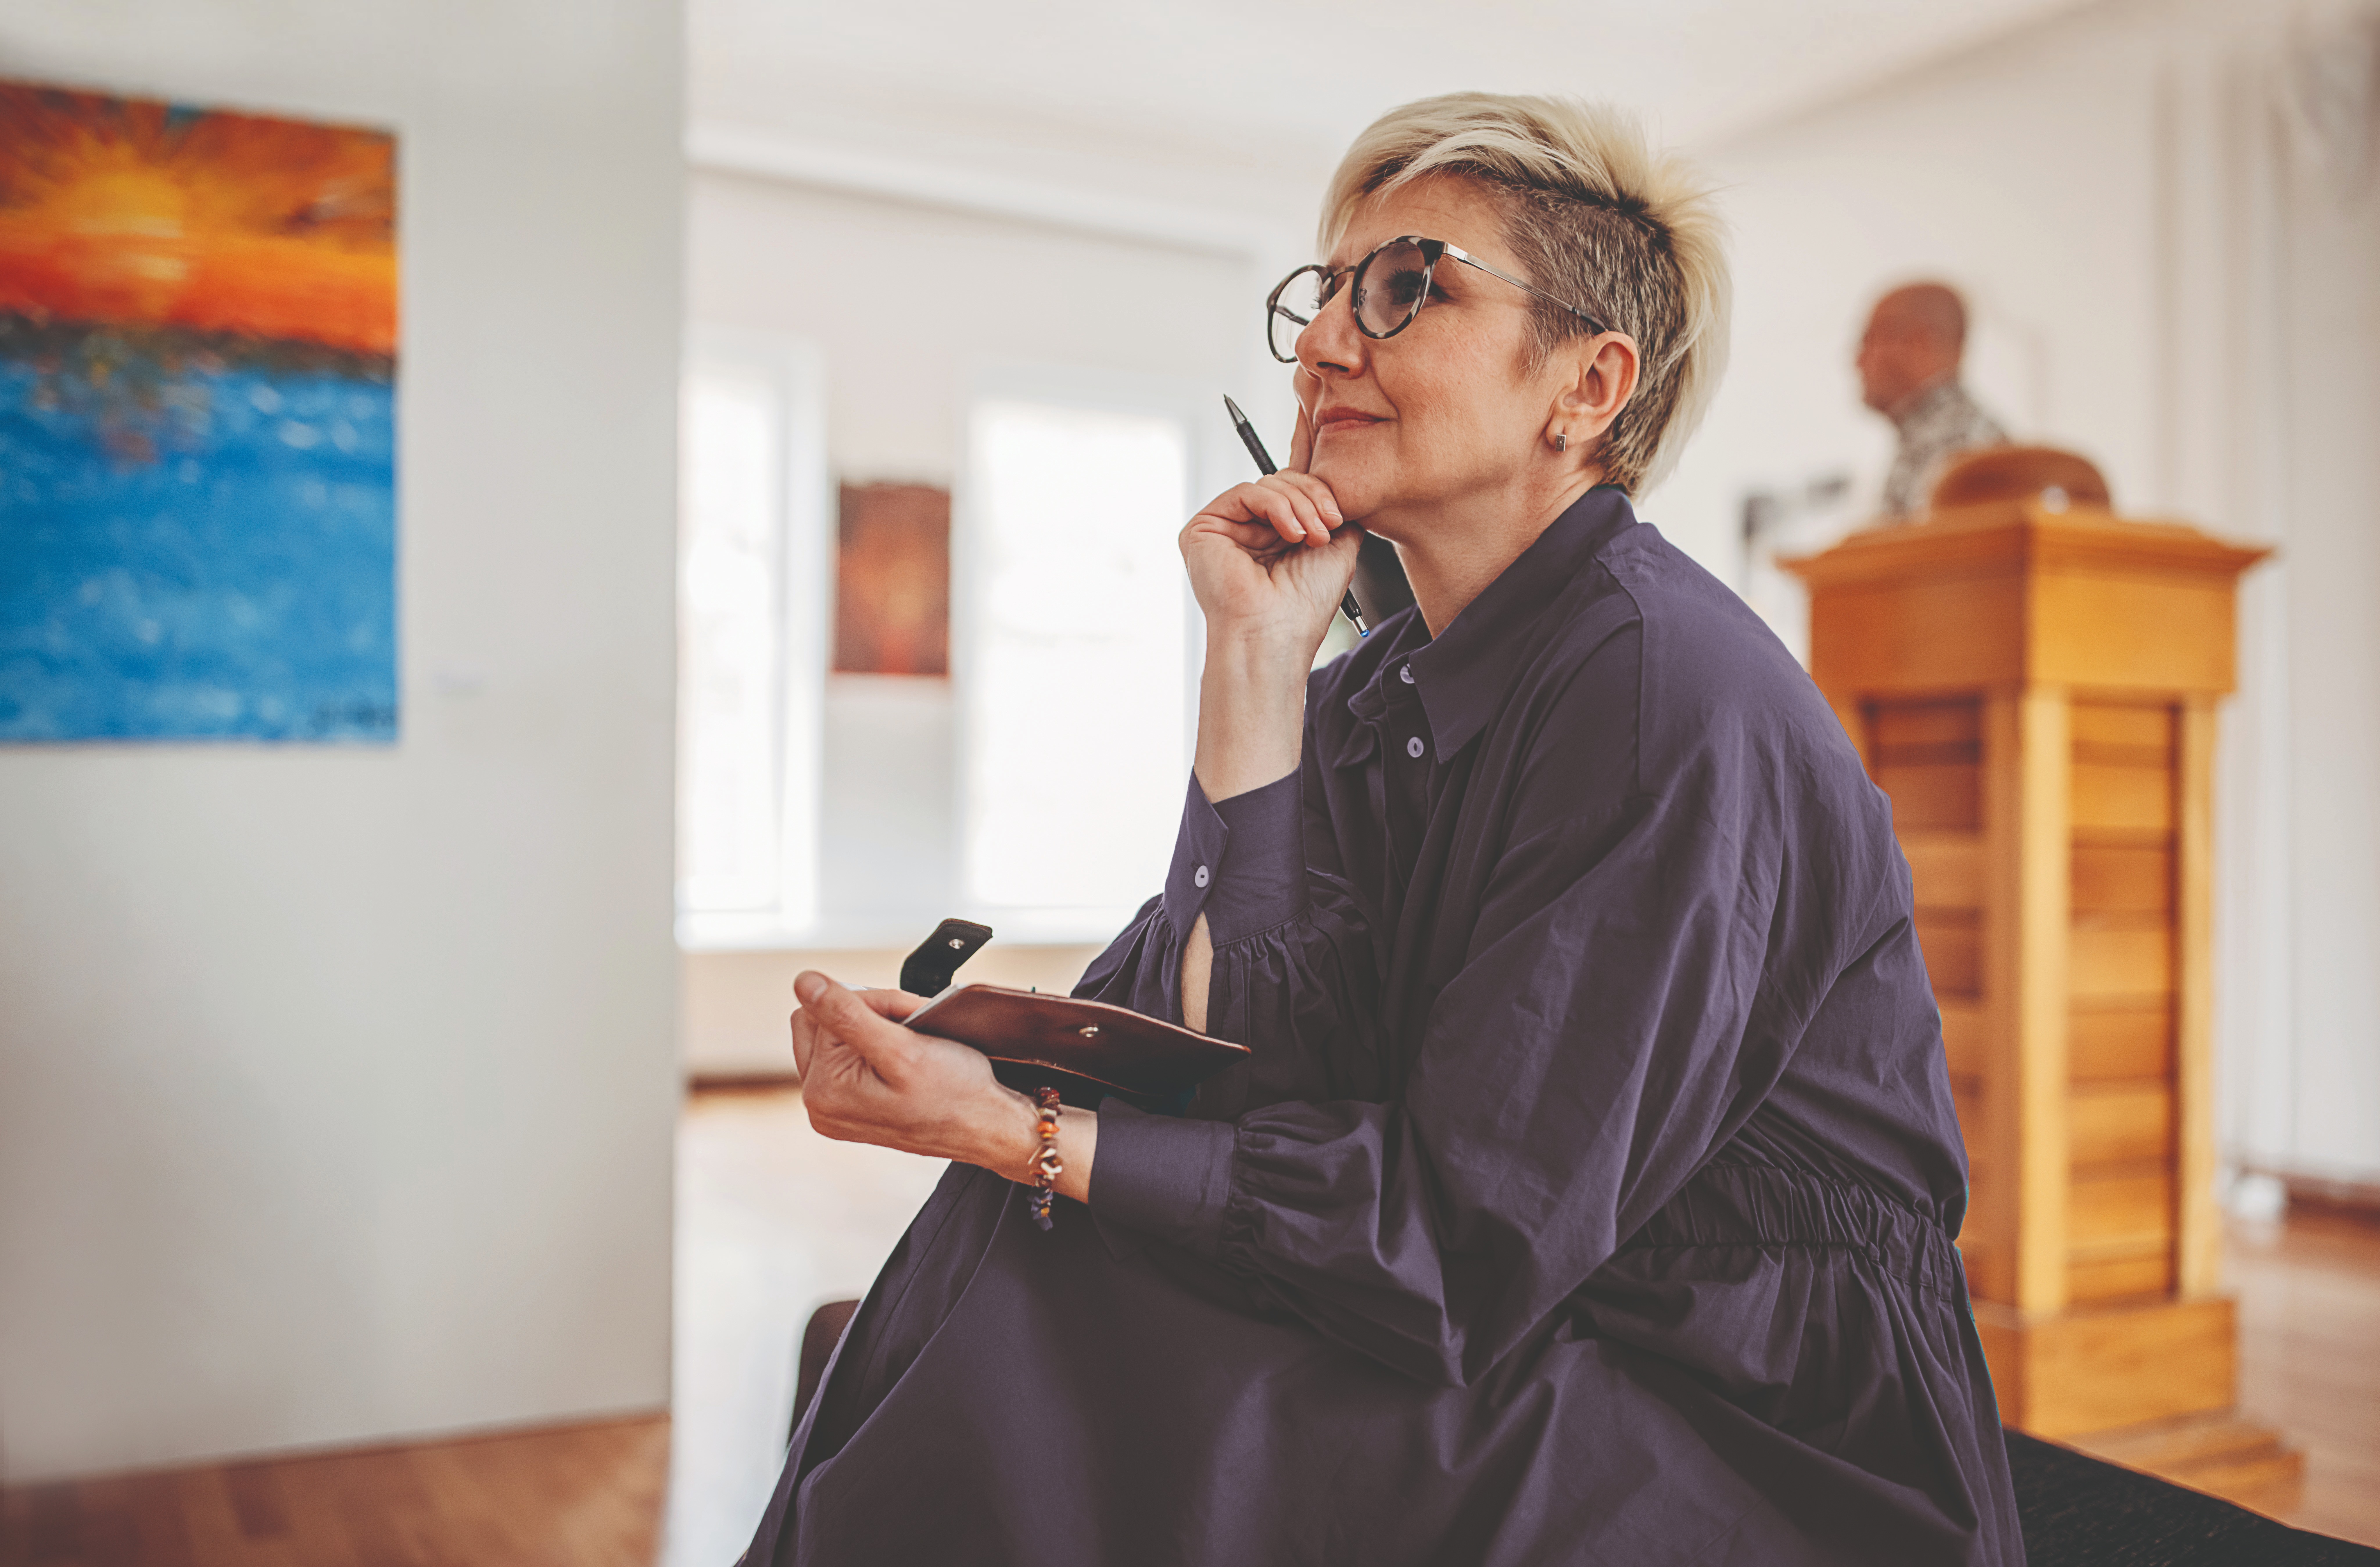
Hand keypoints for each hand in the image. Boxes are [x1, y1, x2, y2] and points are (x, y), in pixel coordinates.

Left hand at [790, 972, 1035, 1173]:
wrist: (986, 1127)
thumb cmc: (955, 1093)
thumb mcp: (901, 1048)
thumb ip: (847, 1014)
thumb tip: (804, 983)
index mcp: (823, 1091)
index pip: (824, 1009)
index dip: (872, 1003)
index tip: (910, 1018)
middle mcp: (819, 1104)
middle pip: (822, 1021)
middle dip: (868, 1014)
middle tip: (910, 1031)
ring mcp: (834, 1107)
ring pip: (836, 1035)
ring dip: (874, 1028)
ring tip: (909, 1046)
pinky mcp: (851, 1106)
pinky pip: (850, 1056)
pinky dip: (877, 1047)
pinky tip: (903, 1060)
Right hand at [1179, 398, 1359, 655]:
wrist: (1276, 634)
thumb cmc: (1306, 602)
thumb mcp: (1337, 544)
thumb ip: (1332, 505)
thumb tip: (1334, 471)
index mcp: (1275, 532)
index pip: (1290, 485)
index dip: (1306, 453)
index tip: (1316, 415)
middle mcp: (1247, 528)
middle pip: (1285, 480)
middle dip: (1314, 495)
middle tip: (1329, 525)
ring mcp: (1224, 527)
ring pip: (1269, 484)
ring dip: (1300, 504)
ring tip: (1313, 538)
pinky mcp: (1203, 527)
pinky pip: (1247, 491)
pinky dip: (1276, 506)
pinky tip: (1291, 533)